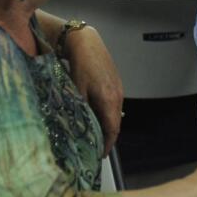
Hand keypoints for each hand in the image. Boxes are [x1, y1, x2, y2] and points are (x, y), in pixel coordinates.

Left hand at [64, 27, 123, 152]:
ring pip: (115, 113)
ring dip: (107, 124)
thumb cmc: (80, 64)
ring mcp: (118, 88)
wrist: (86, 42)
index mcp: (109, 100)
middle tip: (96, 147)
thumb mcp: (77, 91)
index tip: (101, 154)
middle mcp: (118, 95)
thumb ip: (81, 111)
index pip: (112, 130)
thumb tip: (80, 128)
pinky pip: (114, 103)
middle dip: (107, 137)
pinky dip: (107, 113)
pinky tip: (96, 114)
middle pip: (115, 123)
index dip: (108, 144)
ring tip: (95, 133)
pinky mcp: (116, 82)